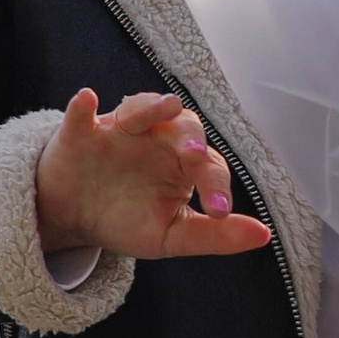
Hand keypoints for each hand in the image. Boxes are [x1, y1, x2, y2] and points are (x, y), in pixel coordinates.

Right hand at [33, 88, 273, 264]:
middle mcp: (157, 139)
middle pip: (183, 128)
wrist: (75, 220)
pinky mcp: (81, 133)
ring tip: (166, 107)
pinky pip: (82, 115)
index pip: (209, 167)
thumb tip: (263, 235)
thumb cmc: (127, 219)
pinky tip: (87, 101)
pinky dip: (83, 107)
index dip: (216, 187)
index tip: (218, 211)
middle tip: (194, 157)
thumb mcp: (171, 236)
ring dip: (152, 107)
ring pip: (140, 110)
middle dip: (191, 139)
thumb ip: (215, 235)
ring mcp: (119, 131)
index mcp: (184, 163)